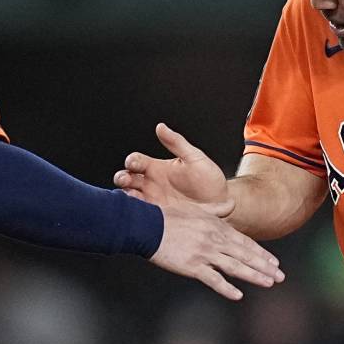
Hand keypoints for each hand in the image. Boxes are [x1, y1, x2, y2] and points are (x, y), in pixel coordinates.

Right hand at [115, 124, 232, 212]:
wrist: (222, 203)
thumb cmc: (209, 180)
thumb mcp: (195, 157)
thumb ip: (177, 143)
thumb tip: (161, 127)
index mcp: (157, 168)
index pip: (137, 161)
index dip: (132, 161)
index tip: (133, 163)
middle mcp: (152, 184)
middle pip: (127, 179)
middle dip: (122, 178)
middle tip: (124, 179)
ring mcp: (154, 200)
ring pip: (130, 196)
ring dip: (124, 195)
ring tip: (128, 195)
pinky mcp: (159, 217)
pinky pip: (142, 214)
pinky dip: (135, 211)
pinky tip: (137, 209)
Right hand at [149, 199, 283, 300]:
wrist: (147, 225)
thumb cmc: (168, 217)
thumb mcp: (196, 209)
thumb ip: (216, 209)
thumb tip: (231, 204)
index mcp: (217, 227)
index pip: (245, 242)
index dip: (261, 253)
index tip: (274, 262)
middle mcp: (215, 240)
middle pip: (245, 255)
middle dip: (265, 266)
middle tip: (280, 276)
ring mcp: (205, 253)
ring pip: (235, 267)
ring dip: (254, 275)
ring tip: (269, 283)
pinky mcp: (193, 266)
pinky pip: (214, 279)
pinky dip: (227, 288)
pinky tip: (238, 295)